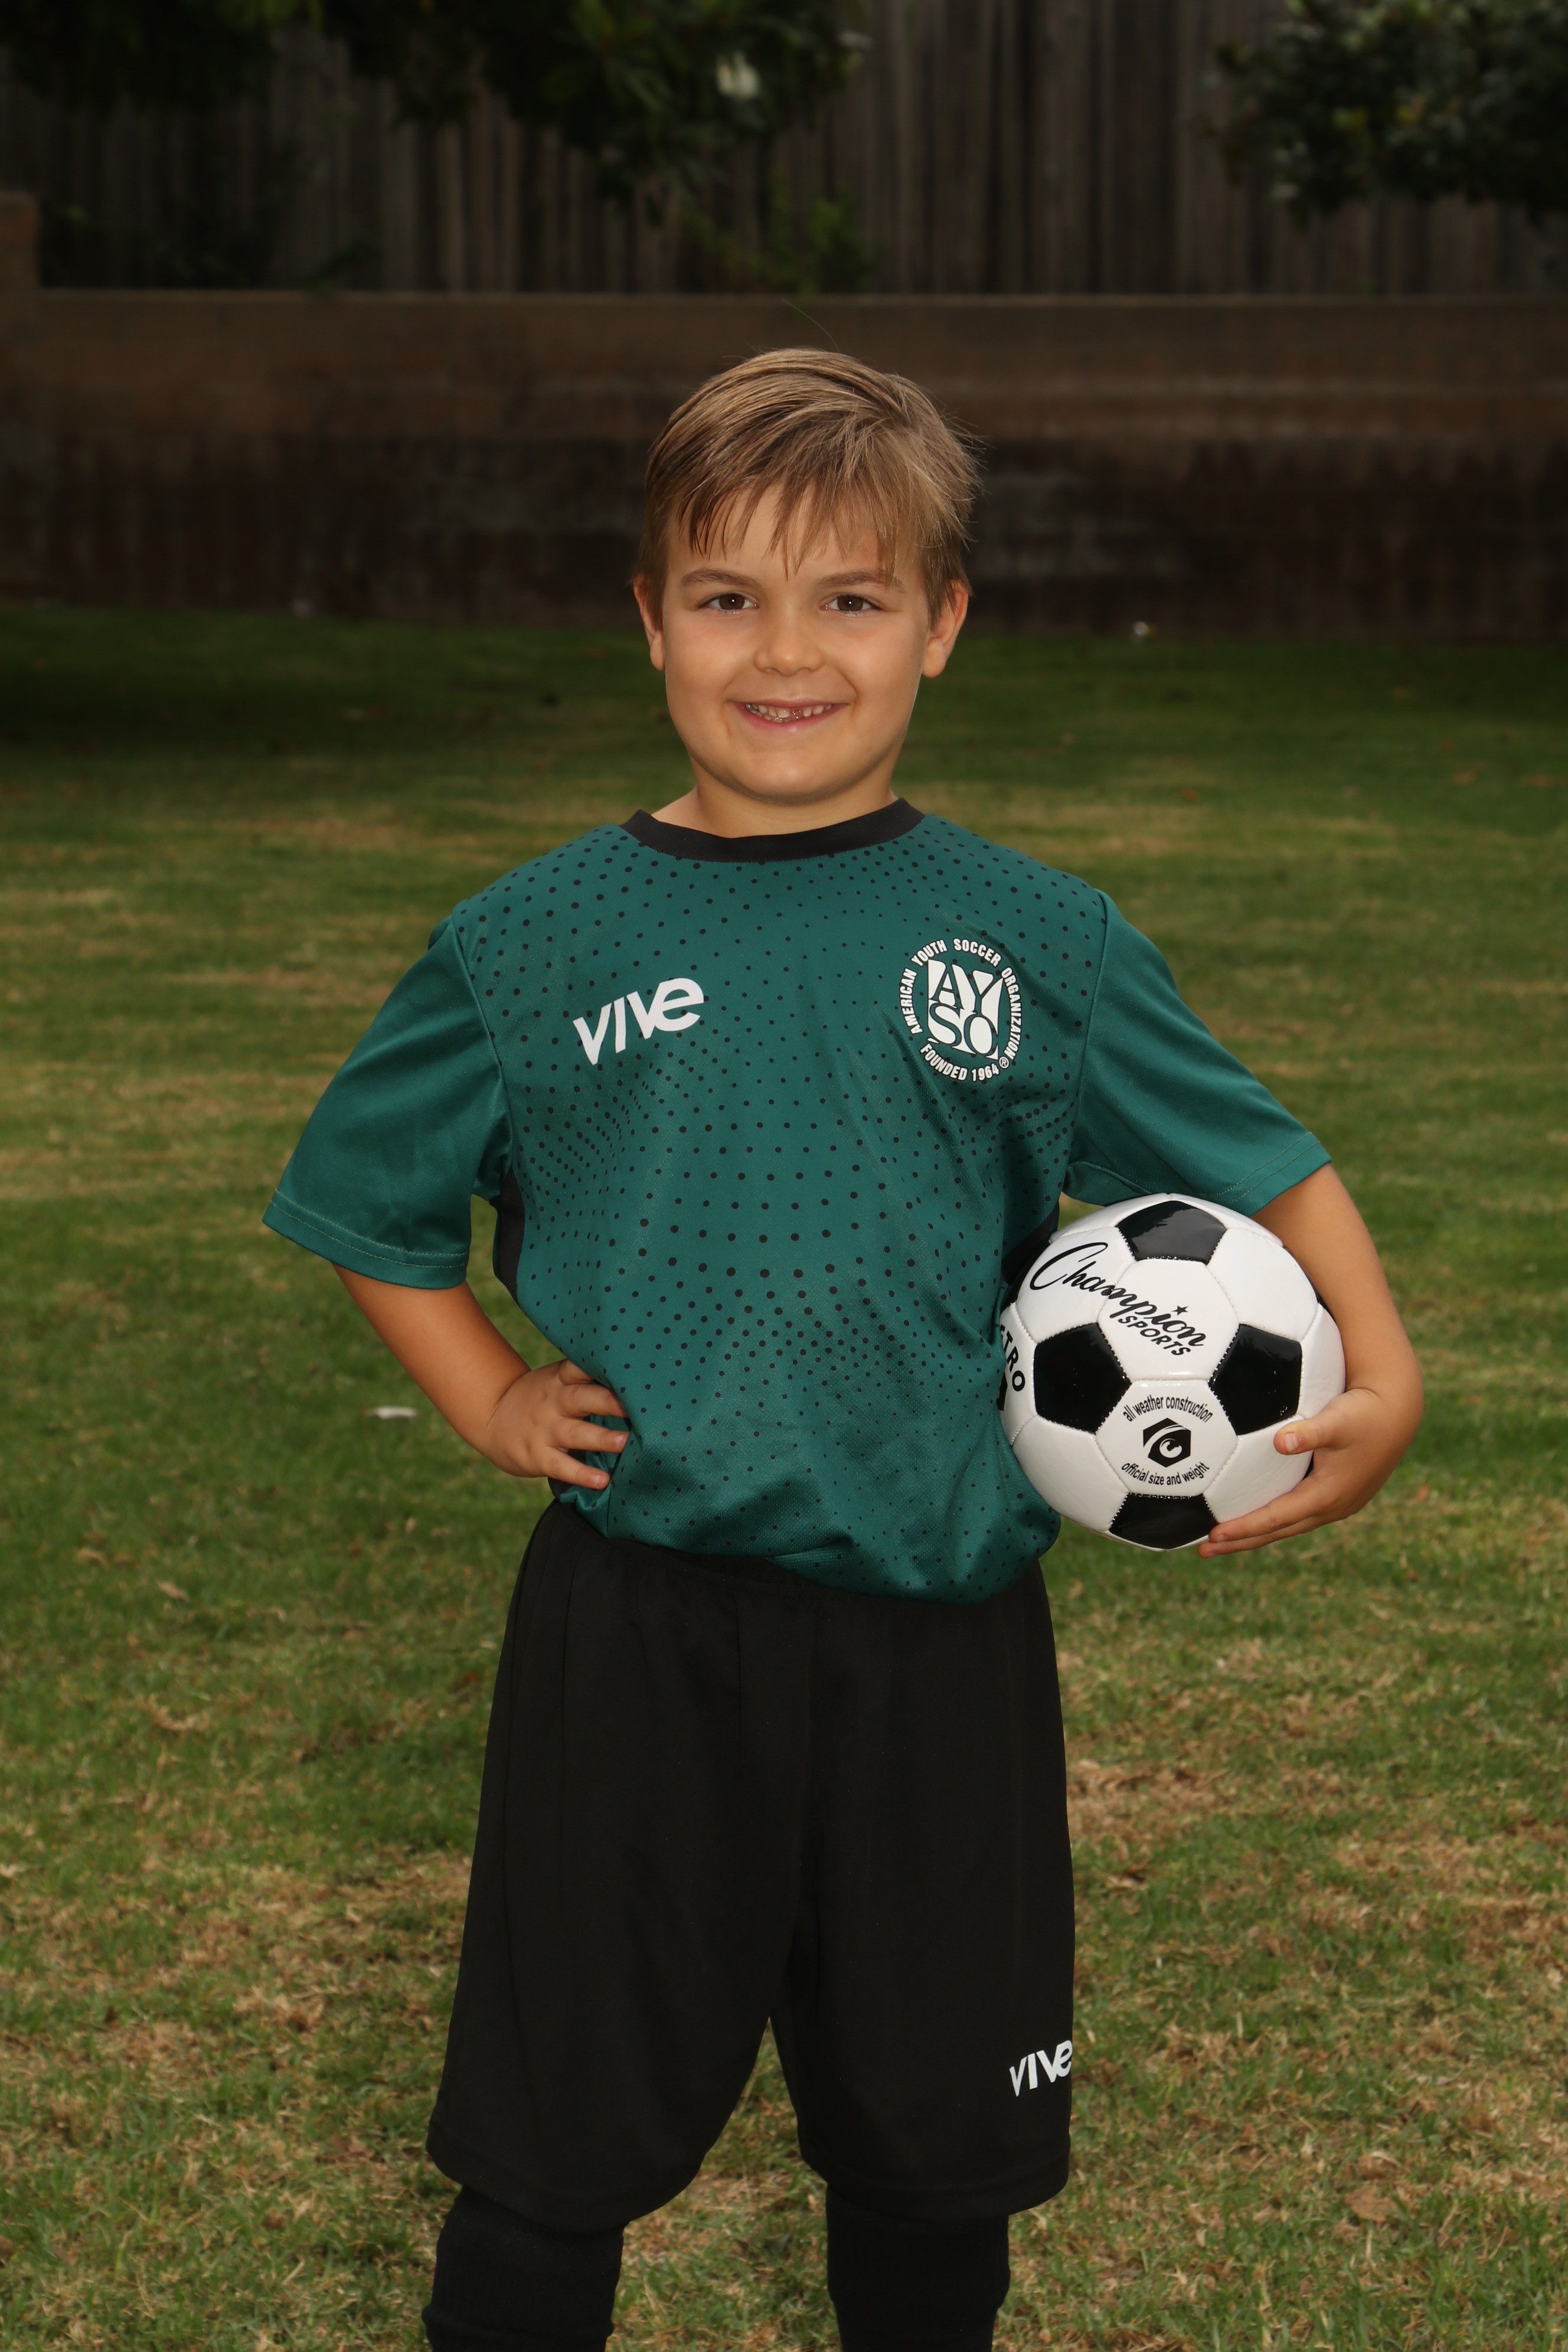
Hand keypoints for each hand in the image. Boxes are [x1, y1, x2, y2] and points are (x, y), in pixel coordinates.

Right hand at [477, 1357, 628, 1489]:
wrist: (491, 1418)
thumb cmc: (540, 1399)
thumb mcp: (555, 1381)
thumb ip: (586, 1381)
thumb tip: (635, 1382)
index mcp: (560, 1380)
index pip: (578, 1367)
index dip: (598, 1365)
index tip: (624, 1367)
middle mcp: (553, 1402)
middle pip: (581, 1398)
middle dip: (608, 1401)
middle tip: (634, 1407)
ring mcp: (545, 1430)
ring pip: (576, 1434)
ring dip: (601, 1438)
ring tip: (624, 1442)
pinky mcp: (538, 1456)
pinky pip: (562, 1467)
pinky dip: (581, 1475)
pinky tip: (601, 1481)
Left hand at [1198, 1381, 1416, 1555]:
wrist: (1398, 1413)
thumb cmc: (1364, 1414)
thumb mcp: (1337, 1420)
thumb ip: (1310, 1431)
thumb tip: (1282, 1440)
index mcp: (1327, 1496)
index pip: (1275, 1519)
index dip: (1243, 1528)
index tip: (1212, 1535)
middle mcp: (1332, 1508)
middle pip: (1277, 1532)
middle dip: (1241, 1542)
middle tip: (1204, 1550)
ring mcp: (1336, 1505)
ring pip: (1287, 1526)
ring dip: (1255, 1534)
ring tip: (1222, 1540)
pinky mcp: (1337, 1496)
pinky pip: (1297, 1514)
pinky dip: (1273, 1521)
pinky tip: (1255, 1516)